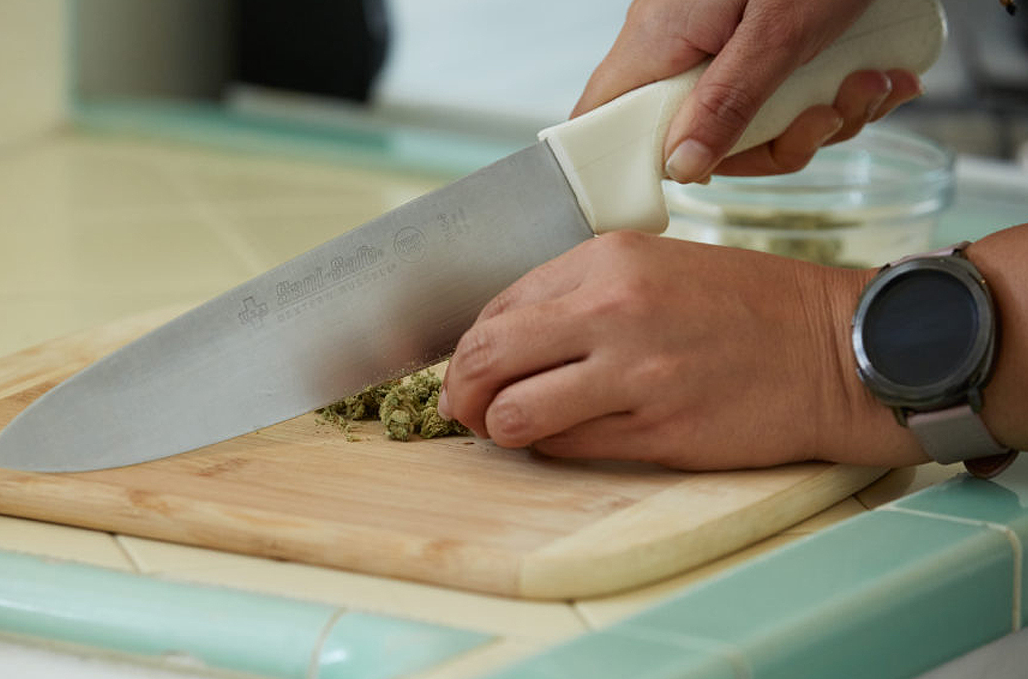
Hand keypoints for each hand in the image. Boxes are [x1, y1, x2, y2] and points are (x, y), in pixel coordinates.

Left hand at [438, 232, 929, 469]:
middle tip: (466, 410)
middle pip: (485, 358)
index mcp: (606, 260)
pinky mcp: (658, 428)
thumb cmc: (745, 308)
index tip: (472, 372)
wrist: (834, 349)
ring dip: (500, 429)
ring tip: (513, 429)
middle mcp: (612, 309)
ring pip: (514, 414)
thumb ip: (576, 295)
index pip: (495, 308)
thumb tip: (501, 343)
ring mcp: (635, 371)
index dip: (470, 350)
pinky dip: (551, 447)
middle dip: (460, 393)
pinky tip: (568, 436)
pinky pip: (566, 447)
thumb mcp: (655, 267)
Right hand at [572, 0, 922, 182]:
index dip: (627, 164)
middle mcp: (676, 42)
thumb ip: (727, 103)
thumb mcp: (778, 33)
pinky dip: (831, 90)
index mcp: (658, 40)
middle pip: (697, 133)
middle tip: (830, 117)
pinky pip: (774, 88)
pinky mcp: (751, 34)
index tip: (691, 180)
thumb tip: (681, 169)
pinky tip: (877, 74)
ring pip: (749, 117)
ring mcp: (714, 39)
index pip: (602, 118)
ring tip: (872, 84)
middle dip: (779, 141)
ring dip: (822, 116)